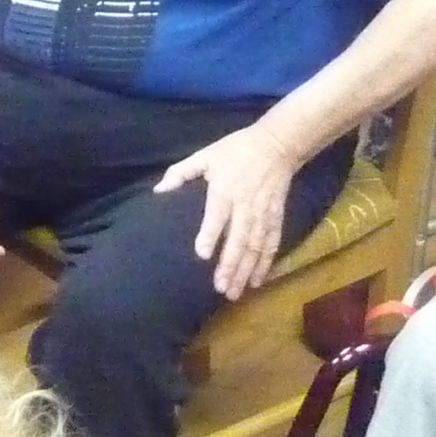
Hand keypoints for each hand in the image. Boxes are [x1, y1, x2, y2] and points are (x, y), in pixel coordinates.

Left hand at [157, 121, 306, 300]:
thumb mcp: (206, 155)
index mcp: (225, 189)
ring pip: (255, 247)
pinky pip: (272, 243)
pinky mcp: (276, 217)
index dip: (210, 234)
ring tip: (235, 292)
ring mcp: (263, 213)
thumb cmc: (236, 150)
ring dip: (245, 270)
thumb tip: (158, 191)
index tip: (202, 254)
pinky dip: (265, 263)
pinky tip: (257, 281)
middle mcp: (245, 205)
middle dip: (230, 264)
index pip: (217, 215)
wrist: (277, 144)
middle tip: (220, 288)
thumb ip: (181, 172)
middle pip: (239, 239)